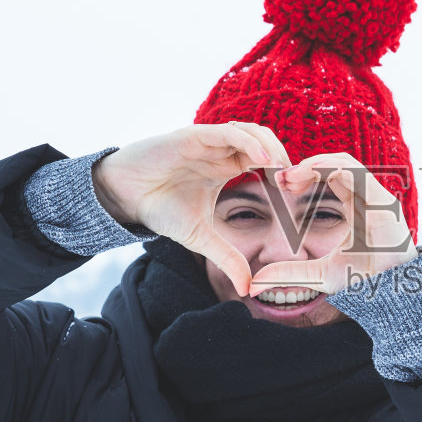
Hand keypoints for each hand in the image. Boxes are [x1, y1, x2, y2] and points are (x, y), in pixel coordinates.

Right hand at [93, 123, 290, 296]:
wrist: (125, 196)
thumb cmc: (160, 208)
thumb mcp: (201, 237)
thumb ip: (227, 257)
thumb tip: (248, 289)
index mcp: (227, 167)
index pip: (266, 159)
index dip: (284, 172)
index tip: (296, 194)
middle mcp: (221, 150)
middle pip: (265, 141)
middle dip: (285, 157)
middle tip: (296, 181)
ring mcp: (208, 141)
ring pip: (250, 131)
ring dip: (271, 146)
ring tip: (284, 169)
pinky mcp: (193, 136)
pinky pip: (228, 132)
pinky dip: (249, 142)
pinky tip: (264, 159)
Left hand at [249, 152, 418, 294]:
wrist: (391, 294)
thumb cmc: (364, 282)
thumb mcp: (318, 276)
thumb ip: (289, 274)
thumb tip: (253, 284)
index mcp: (357, 206)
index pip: (331, 177)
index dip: (305, 174)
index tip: (280, 183)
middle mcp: (368, 197)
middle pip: (336, 165)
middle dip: (306, 166)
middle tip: (280, 177)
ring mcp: (377, 198)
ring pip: (346, 163)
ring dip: (316, 164)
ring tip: (290, 176)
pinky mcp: (383, 202)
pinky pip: (357, 173)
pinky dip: (332, 168)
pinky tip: (310, 173)